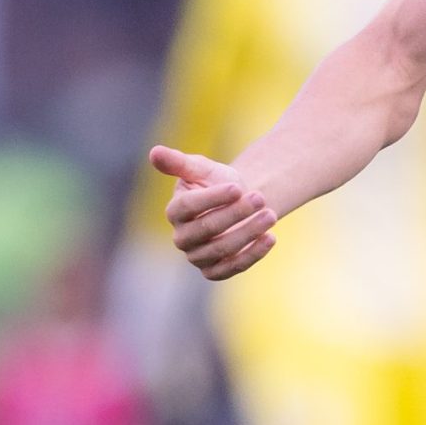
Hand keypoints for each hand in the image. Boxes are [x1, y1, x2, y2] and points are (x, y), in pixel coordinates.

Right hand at [150, 145, 276, 279]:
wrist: (236, 203)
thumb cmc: (214, 182)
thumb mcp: (200, 168)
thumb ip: (178, 162)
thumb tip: (154, 152)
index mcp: (174, 210)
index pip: (189, 206)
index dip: (213, 198)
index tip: (236, 187)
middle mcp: (182, 237)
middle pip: (207, 228)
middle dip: (236, 213)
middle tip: (260, 198)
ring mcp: (197, 257)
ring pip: (223, 249)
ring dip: (249, 232)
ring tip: (271, 215)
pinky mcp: (214, 271)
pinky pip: (233, 268)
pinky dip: (253, 254)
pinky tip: (270, 238)